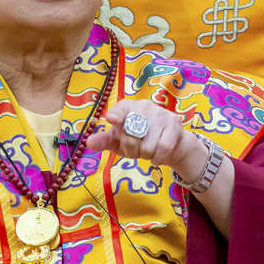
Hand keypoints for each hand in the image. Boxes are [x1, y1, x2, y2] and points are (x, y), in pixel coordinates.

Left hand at [86, 97, 205, 181]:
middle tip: (137, 149)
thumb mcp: (119, 142)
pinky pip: (163, 148)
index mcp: (127, 107)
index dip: (116, 115)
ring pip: (147, 145)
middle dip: (132, 150)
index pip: (120, 110)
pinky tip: (158, 155)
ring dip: (146, 155)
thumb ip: (105, 141)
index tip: (111, 118)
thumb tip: (89, 142)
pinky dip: (159, 157)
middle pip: (131, 136)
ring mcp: (160, 113)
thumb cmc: (140, 141)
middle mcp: (144, 105)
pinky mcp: (174, 123)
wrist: (170, 146)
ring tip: (149, 150)